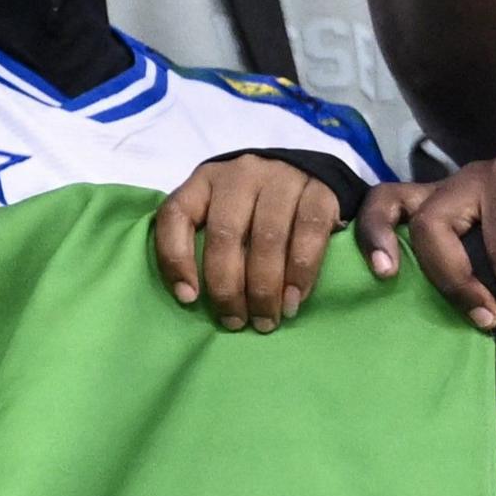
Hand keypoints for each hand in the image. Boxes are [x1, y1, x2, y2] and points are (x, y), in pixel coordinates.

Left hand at [152, 154, 345, 331]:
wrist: (309, 174)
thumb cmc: (255, 208)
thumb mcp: (221, 214)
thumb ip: (205, 243)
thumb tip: (192, 297)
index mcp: (205, 180)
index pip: (177, 214)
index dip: (176, 259)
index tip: (189, 298)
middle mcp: (240, 174)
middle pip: (225, 234)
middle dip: (228, 288)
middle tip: (236, 322)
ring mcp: (282, 178)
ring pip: (267, 238)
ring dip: (265, 289)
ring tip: (266, 319)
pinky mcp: (319, 189)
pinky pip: (308, 234)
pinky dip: (300, 274)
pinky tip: (293, 300)